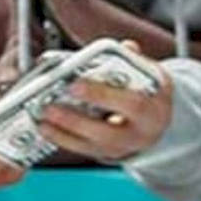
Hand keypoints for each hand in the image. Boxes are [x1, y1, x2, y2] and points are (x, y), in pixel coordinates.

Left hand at [37, 45, 174, 162]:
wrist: (158, 119)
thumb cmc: (147, 90)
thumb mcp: (149, 72)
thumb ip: (134, 60)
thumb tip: (125, 47)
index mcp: (153, 107)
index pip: (132, 103)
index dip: (103, 95)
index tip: (75, 85)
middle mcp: (142, 133)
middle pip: (109, 132)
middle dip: (77, 120)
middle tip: (51, 107)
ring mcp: (125, 147)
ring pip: (93, 145)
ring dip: (64, 133)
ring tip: (43, 119)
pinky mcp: (109, 154)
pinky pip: (85, 150)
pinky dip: (63, 139)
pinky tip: (47, 129)